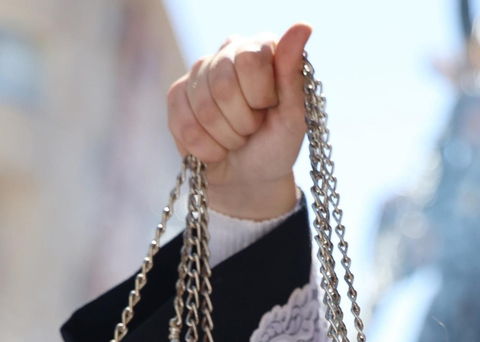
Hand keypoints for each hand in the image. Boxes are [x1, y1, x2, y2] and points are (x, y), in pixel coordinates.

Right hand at [166, 23, 311, 218]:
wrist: (248, 178)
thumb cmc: (275, 145)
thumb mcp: (292, 117)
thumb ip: (292, 74)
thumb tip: (303, 26)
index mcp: (260, 48)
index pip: (251, 60)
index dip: (260, 96)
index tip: (269, 109)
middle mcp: (228, 52)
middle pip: (223, 85)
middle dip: (243, 121)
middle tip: (252, 128)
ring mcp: (198, 73)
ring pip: (204, 108)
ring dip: (225, 137)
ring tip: (236, 138)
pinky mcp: (176, 96)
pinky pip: (184, 125)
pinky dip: (206, 148)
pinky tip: (216, 146)